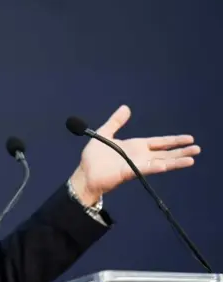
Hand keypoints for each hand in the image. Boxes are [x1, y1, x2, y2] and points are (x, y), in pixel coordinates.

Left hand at [69, 105, 200, 205]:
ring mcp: (136, 165)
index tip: (189, 138)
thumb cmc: (93, 157)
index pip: (159, 143)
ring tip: (191, 159)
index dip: (173, 140)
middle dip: (180, 151)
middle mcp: (139, 156)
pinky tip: (169, 165)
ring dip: (176, 161)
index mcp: (135, 147)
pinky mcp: (130, 172)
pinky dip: (158, 166)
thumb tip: (126, 108)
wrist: (85, 173)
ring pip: (161, 162)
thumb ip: (116, 121)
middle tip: (197, 148)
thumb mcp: (104, 133)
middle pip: (165, 153)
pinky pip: (146, 168)